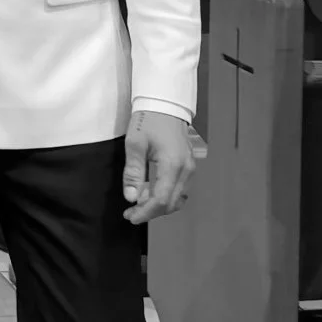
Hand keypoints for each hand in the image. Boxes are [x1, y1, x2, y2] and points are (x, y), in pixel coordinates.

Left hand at [123, 110, 195, 224]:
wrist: (165, 105)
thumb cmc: (148, 121)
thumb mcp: (134, 144)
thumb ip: (133, 172)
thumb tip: (130, 197)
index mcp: (173, 164)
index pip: (161, 200)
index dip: (145, 212)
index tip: (130, 216)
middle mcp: (186, 169)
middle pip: (171, 204)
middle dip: (150, 212)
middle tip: (131, 213)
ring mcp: (190, 168)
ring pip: (178, 199)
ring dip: (159, 206)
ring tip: (139, 205)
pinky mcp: (189, 166)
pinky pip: (181, 190)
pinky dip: (167, 197)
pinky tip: (151, 194)